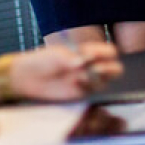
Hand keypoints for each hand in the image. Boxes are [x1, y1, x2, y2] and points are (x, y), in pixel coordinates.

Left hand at [8, 43, 122, 100]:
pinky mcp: (81, 92)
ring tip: (83, 74)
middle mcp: (91, 66)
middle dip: (111, 68)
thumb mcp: (57, 55)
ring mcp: (87, 79)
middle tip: (97, 68)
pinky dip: (88, 85)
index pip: (108, 52)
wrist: (29, 76)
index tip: (91, 53)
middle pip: (115, 68)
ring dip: (99, 77)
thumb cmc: (43, 60)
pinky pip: (92, 90)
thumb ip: (72, 58)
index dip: (105, 52)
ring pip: (106, 80)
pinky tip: (76, 81)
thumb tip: (84, 61)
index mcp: (87, 52)